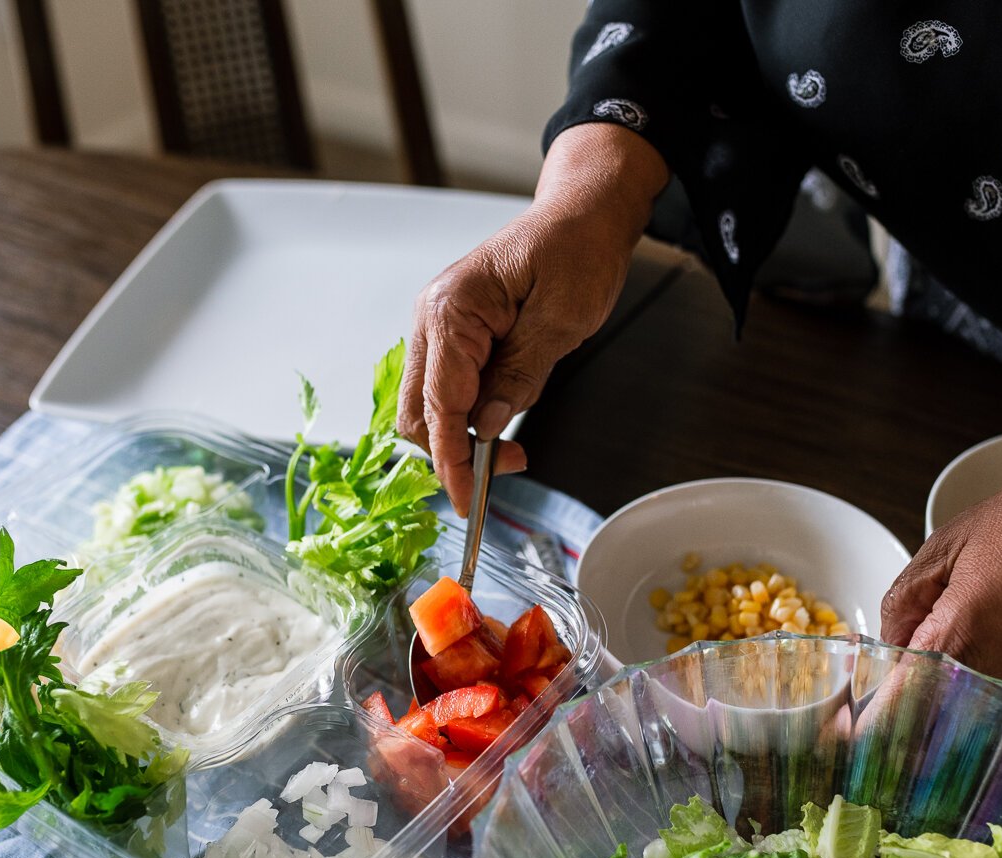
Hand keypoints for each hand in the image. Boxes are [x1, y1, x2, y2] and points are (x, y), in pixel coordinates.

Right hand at [399, 124, 667, 512]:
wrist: (584, 212)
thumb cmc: (577, 248)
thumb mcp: (561, 320)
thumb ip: (519, 377)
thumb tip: (486, 428)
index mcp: (451, 309)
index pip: (439, 404)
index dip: (451, 459)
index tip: (467, 500)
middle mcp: (433, 317)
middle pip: (417, 412)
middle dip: (454, 452)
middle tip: (508, 466)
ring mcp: (440, 327)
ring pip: (429, 405)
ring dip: (464, 435)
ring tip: (513, 444)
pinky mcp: (457, 336)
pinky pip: (450, 389)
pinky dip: (471, 414)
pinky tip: (504, 414)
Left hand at [880, 400, 1001, 700]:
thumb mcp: (946, 546)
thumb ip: (904, 602)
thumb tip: (888, 644)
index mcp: (957, 640)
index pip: (894, 703)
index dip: (865, 708)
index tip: (847, 705)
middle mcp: (995, 677)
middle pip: (929, 716)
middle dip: (903, 701)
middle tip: (888, 676)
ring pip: (968, 713)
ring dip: (943, 695)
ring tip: (942, 651)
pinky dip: (983, 686)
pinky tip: (986, 649)